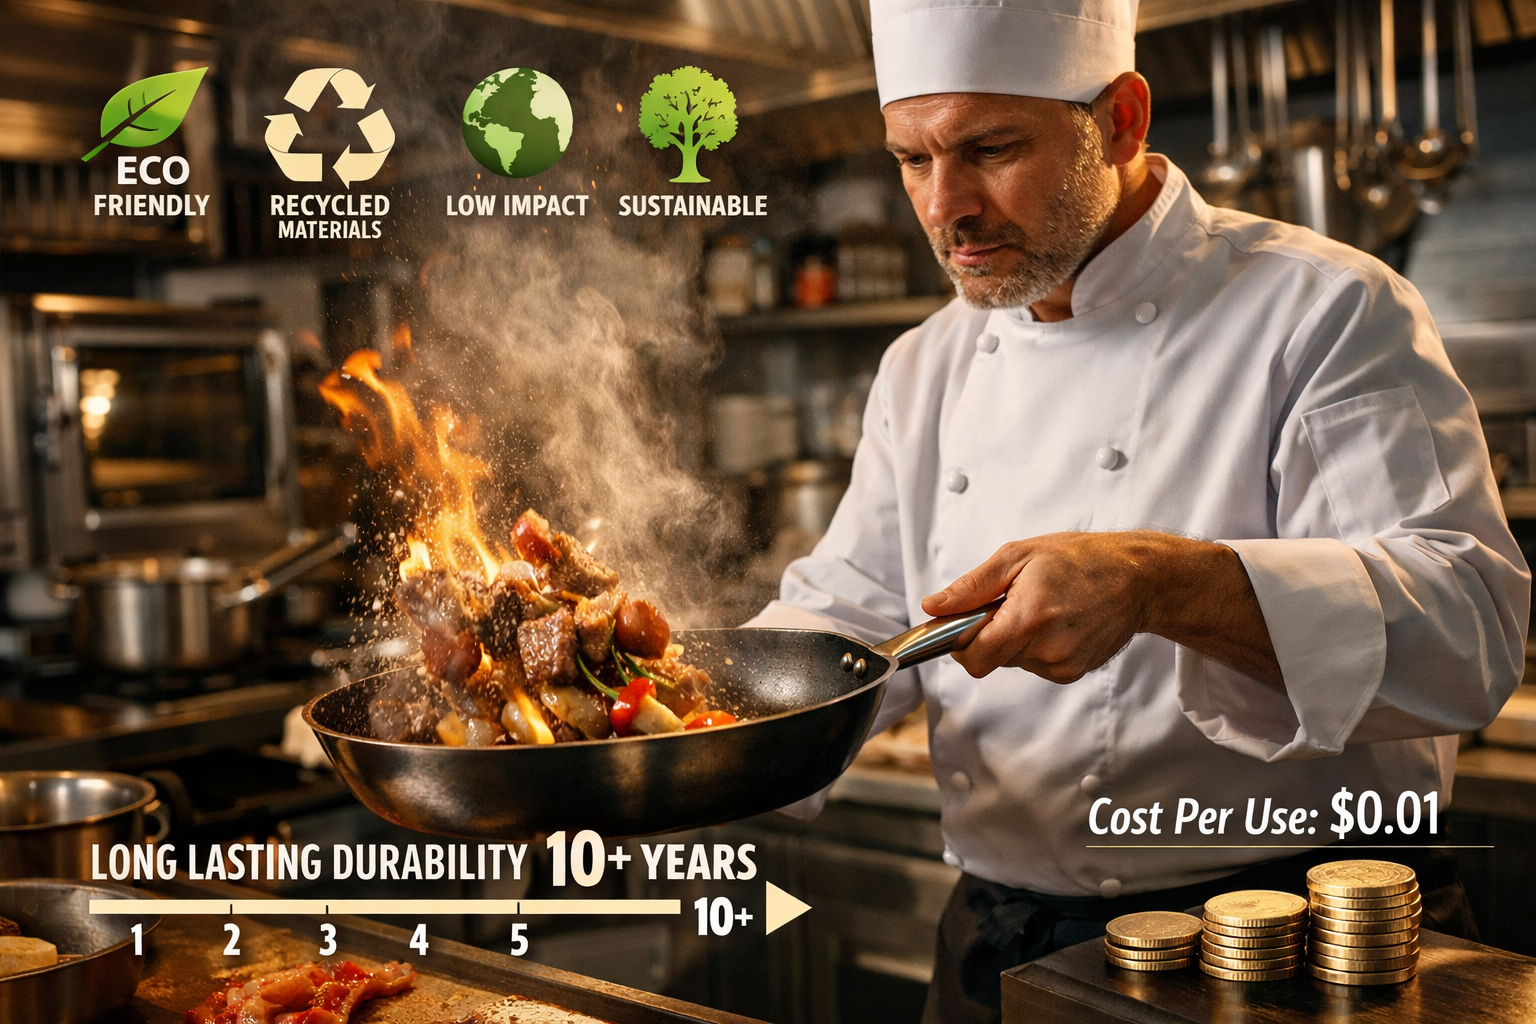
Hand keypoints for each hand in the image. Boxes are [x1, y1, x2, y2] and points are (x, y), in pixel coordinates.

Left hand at [922, 530, 1282, 687]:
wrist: (1138, 578)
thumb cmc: (1080, 560)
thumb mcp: (1018, 557)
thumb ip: (971, 588)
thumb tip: (934, 607)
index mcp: (1028, 619)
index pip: (972, 656)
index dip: (959, 640)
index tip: (962, 622)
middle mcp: (1046, 649)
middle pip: (990, 660)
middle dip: (989, 634)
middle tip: (1009, 602)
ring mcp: (1062, 665)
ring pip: (1012, 661)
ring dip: (1014, 638)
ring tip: (1039, 606)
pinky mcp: (1073, 672)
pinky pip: (1035, 664)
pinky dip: (1035, 645)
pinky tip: (1055, 620)